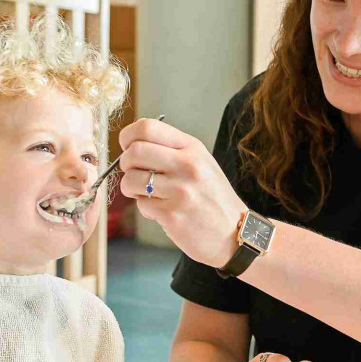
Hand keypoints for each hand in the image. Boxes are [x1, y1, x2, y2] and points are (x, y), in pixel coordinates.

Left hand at [118, 118, 247, 267]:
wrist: (235, 233)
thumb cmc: (213, 198)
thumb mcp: (201, 164)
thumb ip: (171, 151)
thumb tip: (132, 146)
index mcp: (192, 148)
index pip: (147, 128)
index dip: (128, 136)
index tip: (128, 147)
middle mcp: (187, 165)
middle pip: (134, 152)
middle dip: (125, 164)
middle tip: (133, 173)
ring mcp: (180, 190)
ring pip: (131, 180)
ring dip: (131, 188)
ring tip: (146, 194)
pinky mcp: (172, 215)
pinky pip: (141, 205)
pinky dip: (146, 208)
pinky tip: (163, 211)